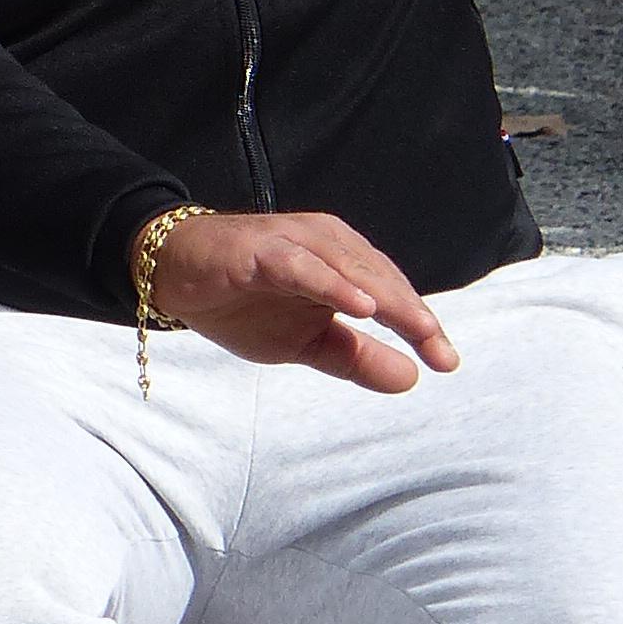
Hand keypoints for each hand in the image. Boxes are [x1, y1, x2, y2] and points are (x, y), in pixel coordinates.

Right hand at [145, 210, 459, 395]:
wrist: (175, 276)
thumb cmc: (244, 302)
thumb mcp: (307, 343)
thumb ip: (357, 358)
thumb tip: (411, 379)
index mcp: (343, 263)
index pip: (392, 294)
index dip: (421, 327)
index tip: (447, 362)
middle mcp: (327, 244)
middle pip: (382, 280)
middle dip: (415, 317)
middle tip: (441, 352)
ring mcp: (296, 244)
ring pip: (352, 270)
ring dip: (387, 298)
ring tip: (418, 328)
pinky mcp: (262, 250)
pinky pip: (303, 267)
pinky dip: (333, 284)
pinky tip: (360, 306)